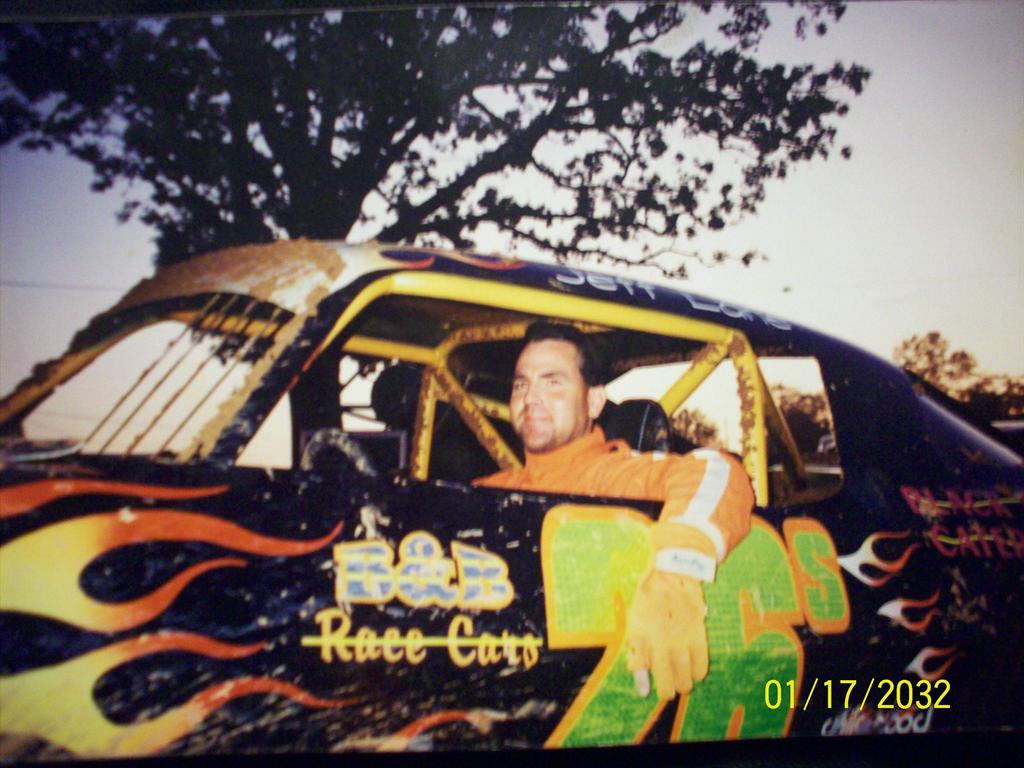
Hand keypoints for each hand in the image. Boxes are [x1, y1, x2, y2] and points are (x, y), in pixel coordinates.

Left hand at [625, 570, 708, 699]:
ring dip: (684, 684)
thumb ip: (636, 653)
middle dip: (668, 690)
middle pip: (668, 681)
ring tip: (682, 684)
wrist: (672, 576)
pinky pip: (701, 664)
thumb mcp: (634, 624)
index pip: (642, 670)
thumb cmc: (649, 602)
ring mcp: (681, 640)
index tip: (646, 692)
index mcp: (642, 637)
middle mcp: (662, 642)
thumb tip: (638, 680)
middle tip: (669, 690)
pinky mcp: (698, 635)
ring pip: (686, 677)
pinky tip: (695, 672)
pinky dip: (698, 673)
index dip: (645, 685)